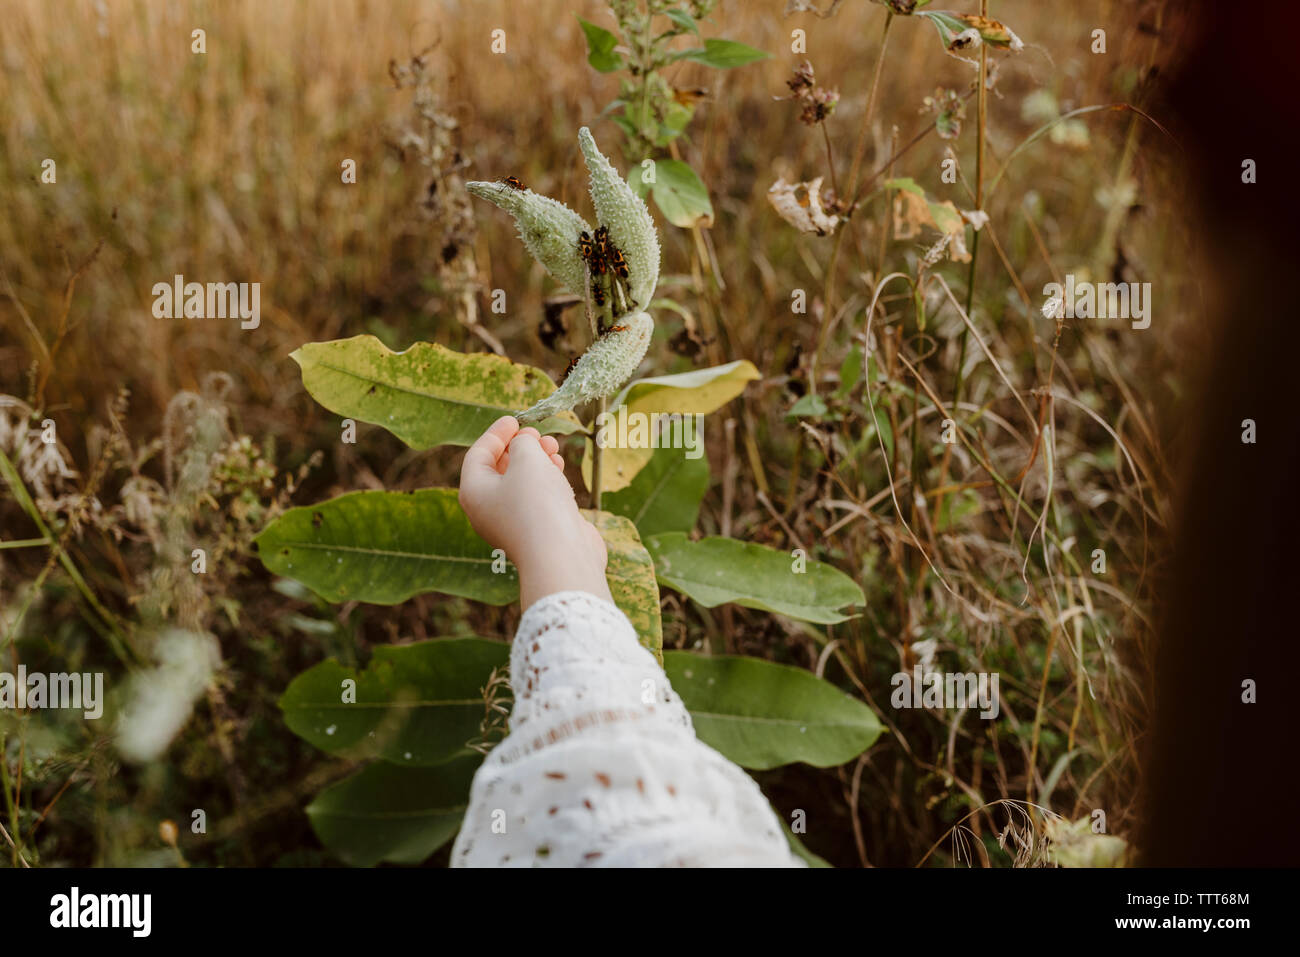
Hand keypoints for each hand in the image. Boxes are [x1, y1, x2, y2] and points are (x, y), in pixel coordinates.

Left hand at [458, 416, 610, 607]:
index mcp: (474, 492)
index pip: (478, 454)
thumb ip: (522, 443)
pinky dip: (546, 480)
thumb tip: (525, 444)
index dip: (497, 433)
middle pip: (499, 469)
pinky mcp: (536, 531)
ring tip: (554, 447)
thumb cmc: (537, 504)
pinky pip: (536, 499)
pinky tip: (560, 468)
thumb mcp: (527, 459)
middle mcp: (487, 510)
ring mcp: (512, 523)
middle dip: (520, 447)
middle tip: (538, 434)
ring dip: (536, 461)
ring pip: (520, 483)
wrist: (560, 556)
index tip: (515, 419)